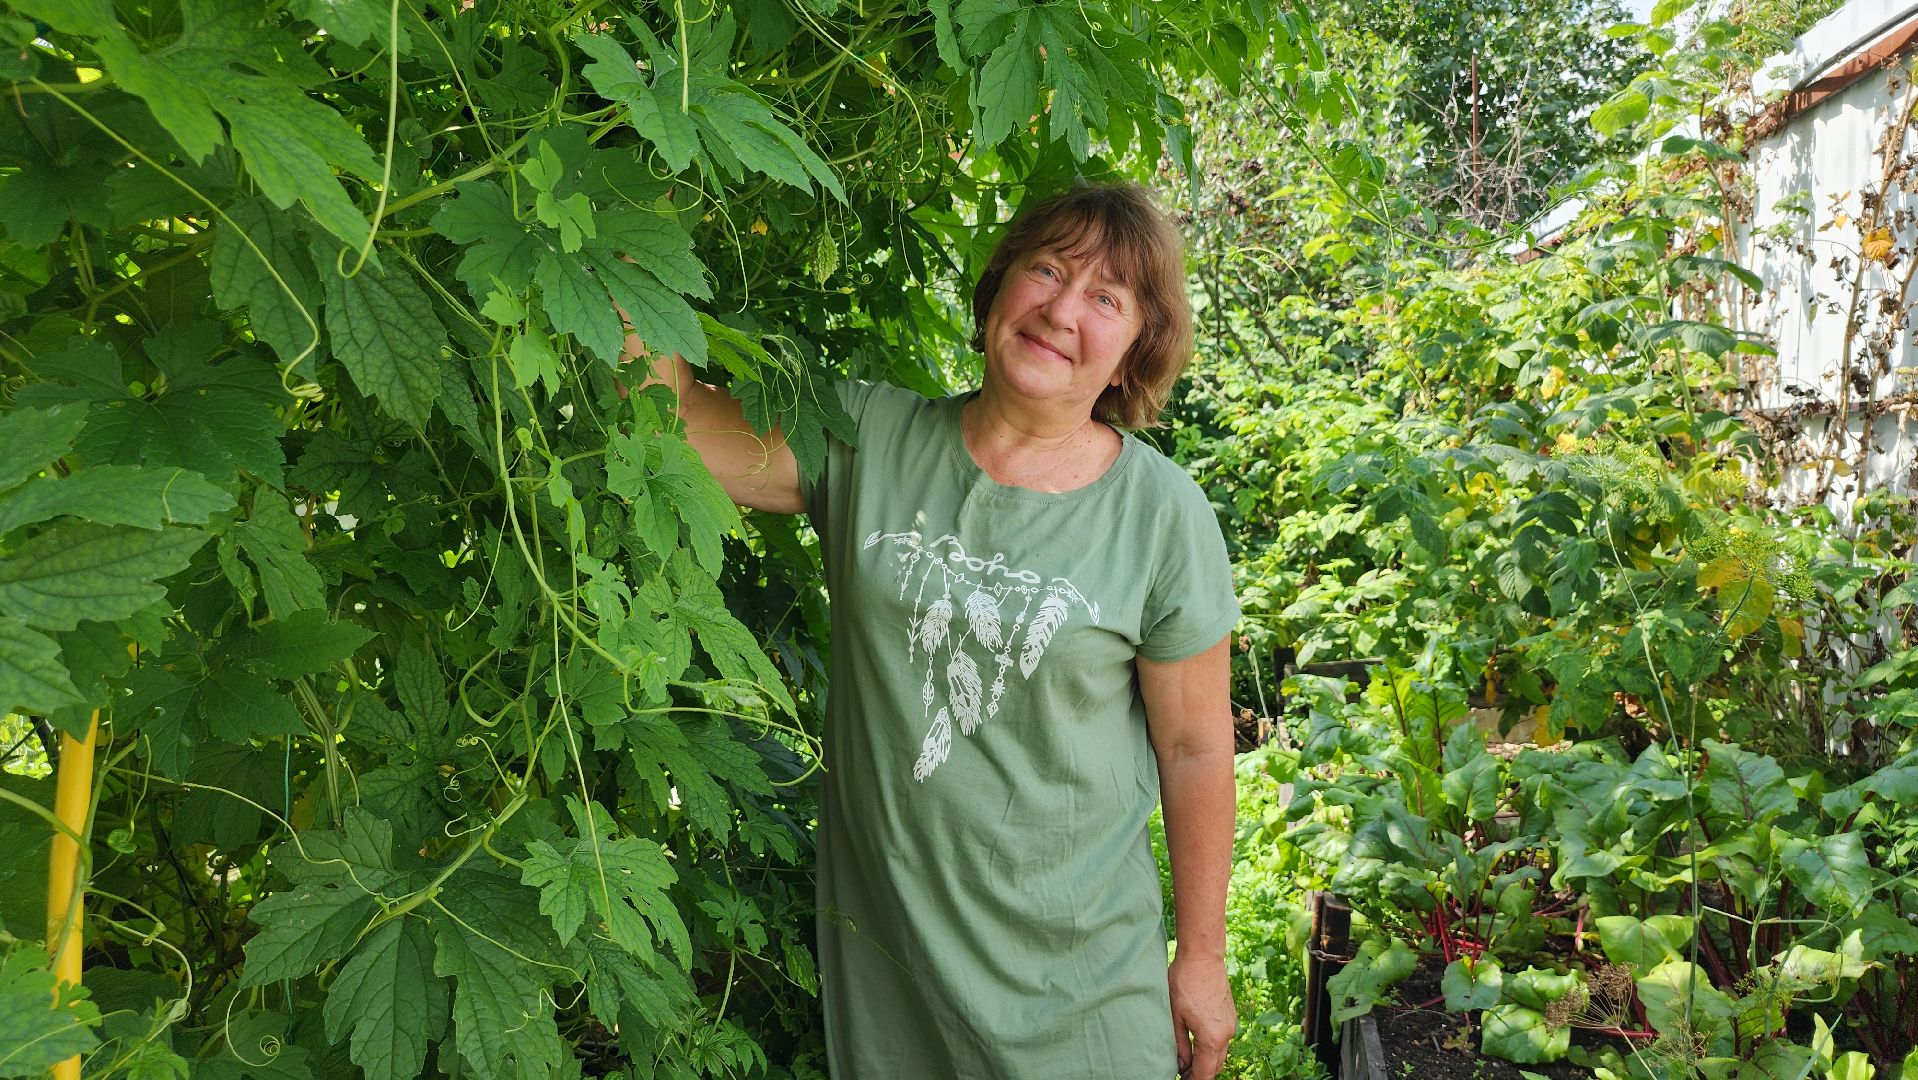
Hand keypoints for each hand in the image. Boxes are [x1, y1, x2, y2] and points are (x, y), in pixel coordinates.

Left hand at [1168, 953, 1234, 1078]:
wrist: (1203, 957)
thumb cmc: (1185, 983)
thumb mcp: (1175, 1016)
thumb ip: (1178, 1044)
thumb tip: (1180, 1065)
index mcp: (1212, 1038)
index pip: (1205, 1072)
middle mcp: (1226, 1034)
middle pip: (1216, 1066)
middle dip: (1201, 1074)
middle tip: (1182, 1074)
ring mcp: (1231, 1024)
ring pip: (1220, 1053)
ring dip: (1207, 1061)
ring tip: (1187, 1061)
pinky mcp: (1230, 1015)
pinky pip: (1223, 1040)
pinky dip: (1212, 1048)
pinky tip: (1197, 1043)